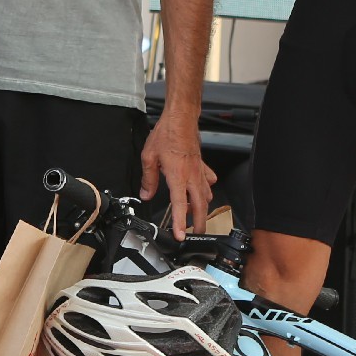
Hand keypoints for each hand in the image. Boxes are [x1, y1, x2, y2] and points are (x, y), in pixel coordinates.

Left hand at [139, 112, 215, 239]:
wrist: (181, 119)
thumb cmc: (166, 134)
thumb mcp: (149, 157)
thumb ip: (148, 179)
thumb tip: (146, 194)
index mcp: (178, 176)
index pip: (180, 205)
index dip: (180, 223)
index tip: (180, 235)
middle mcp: (191, 176)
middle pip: (200, 206)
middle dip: (199, 223)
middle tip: (195, 234)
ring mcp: (199, 171)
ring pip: (206, 196)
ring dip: (202, 208)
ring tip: (197, 216)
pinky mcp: (202, 165)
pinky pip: (208, 181)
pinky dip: (207, 189)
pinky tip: (203, 191)